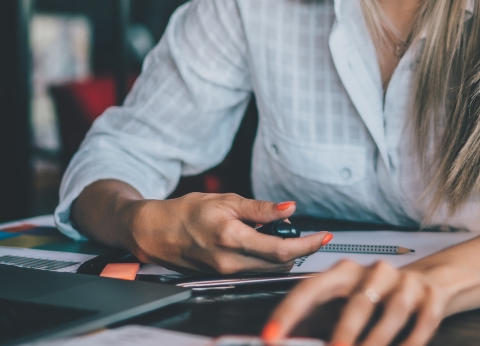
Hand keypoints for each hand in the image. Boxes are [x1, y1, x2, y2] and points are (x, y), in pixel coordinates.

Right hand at [121, 192, 331, 273]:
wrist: (155, 232)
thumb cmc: (186, 212)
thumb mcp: (226, 201)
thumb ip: (261, 209)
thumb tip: (289, 208)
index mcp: (231, 238)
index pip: (281, 249)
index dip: (308, 245)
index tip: (325, 237)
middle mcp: (229, 262)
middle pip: (280, 264)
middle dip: (301, 251)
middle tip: (310, 235)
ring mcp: (225, 273)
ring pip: (269, 269)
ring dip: (285, 256)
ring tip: (285, 237)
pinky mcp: (223, 277)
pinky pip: (255, 271)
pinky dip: (268, 259)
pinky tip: (266, 245)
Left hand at [262, 260, 450, 345]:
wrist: (429, 283)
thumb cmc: (374, 300)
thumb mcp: (342, 306)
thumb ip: (315, 324)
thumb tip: (280, 342)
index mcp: (344, 272)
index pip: (311, 288)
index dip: (289, 313)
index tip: (270, 338)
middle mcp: (375, 272)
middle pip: (358, 301)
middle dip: (344, 331)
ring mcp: (406, 283)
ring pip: (392, 312)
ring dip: (377, 341)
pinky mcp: (430, 297)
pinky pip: (421, 323)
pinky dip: (410, 344)